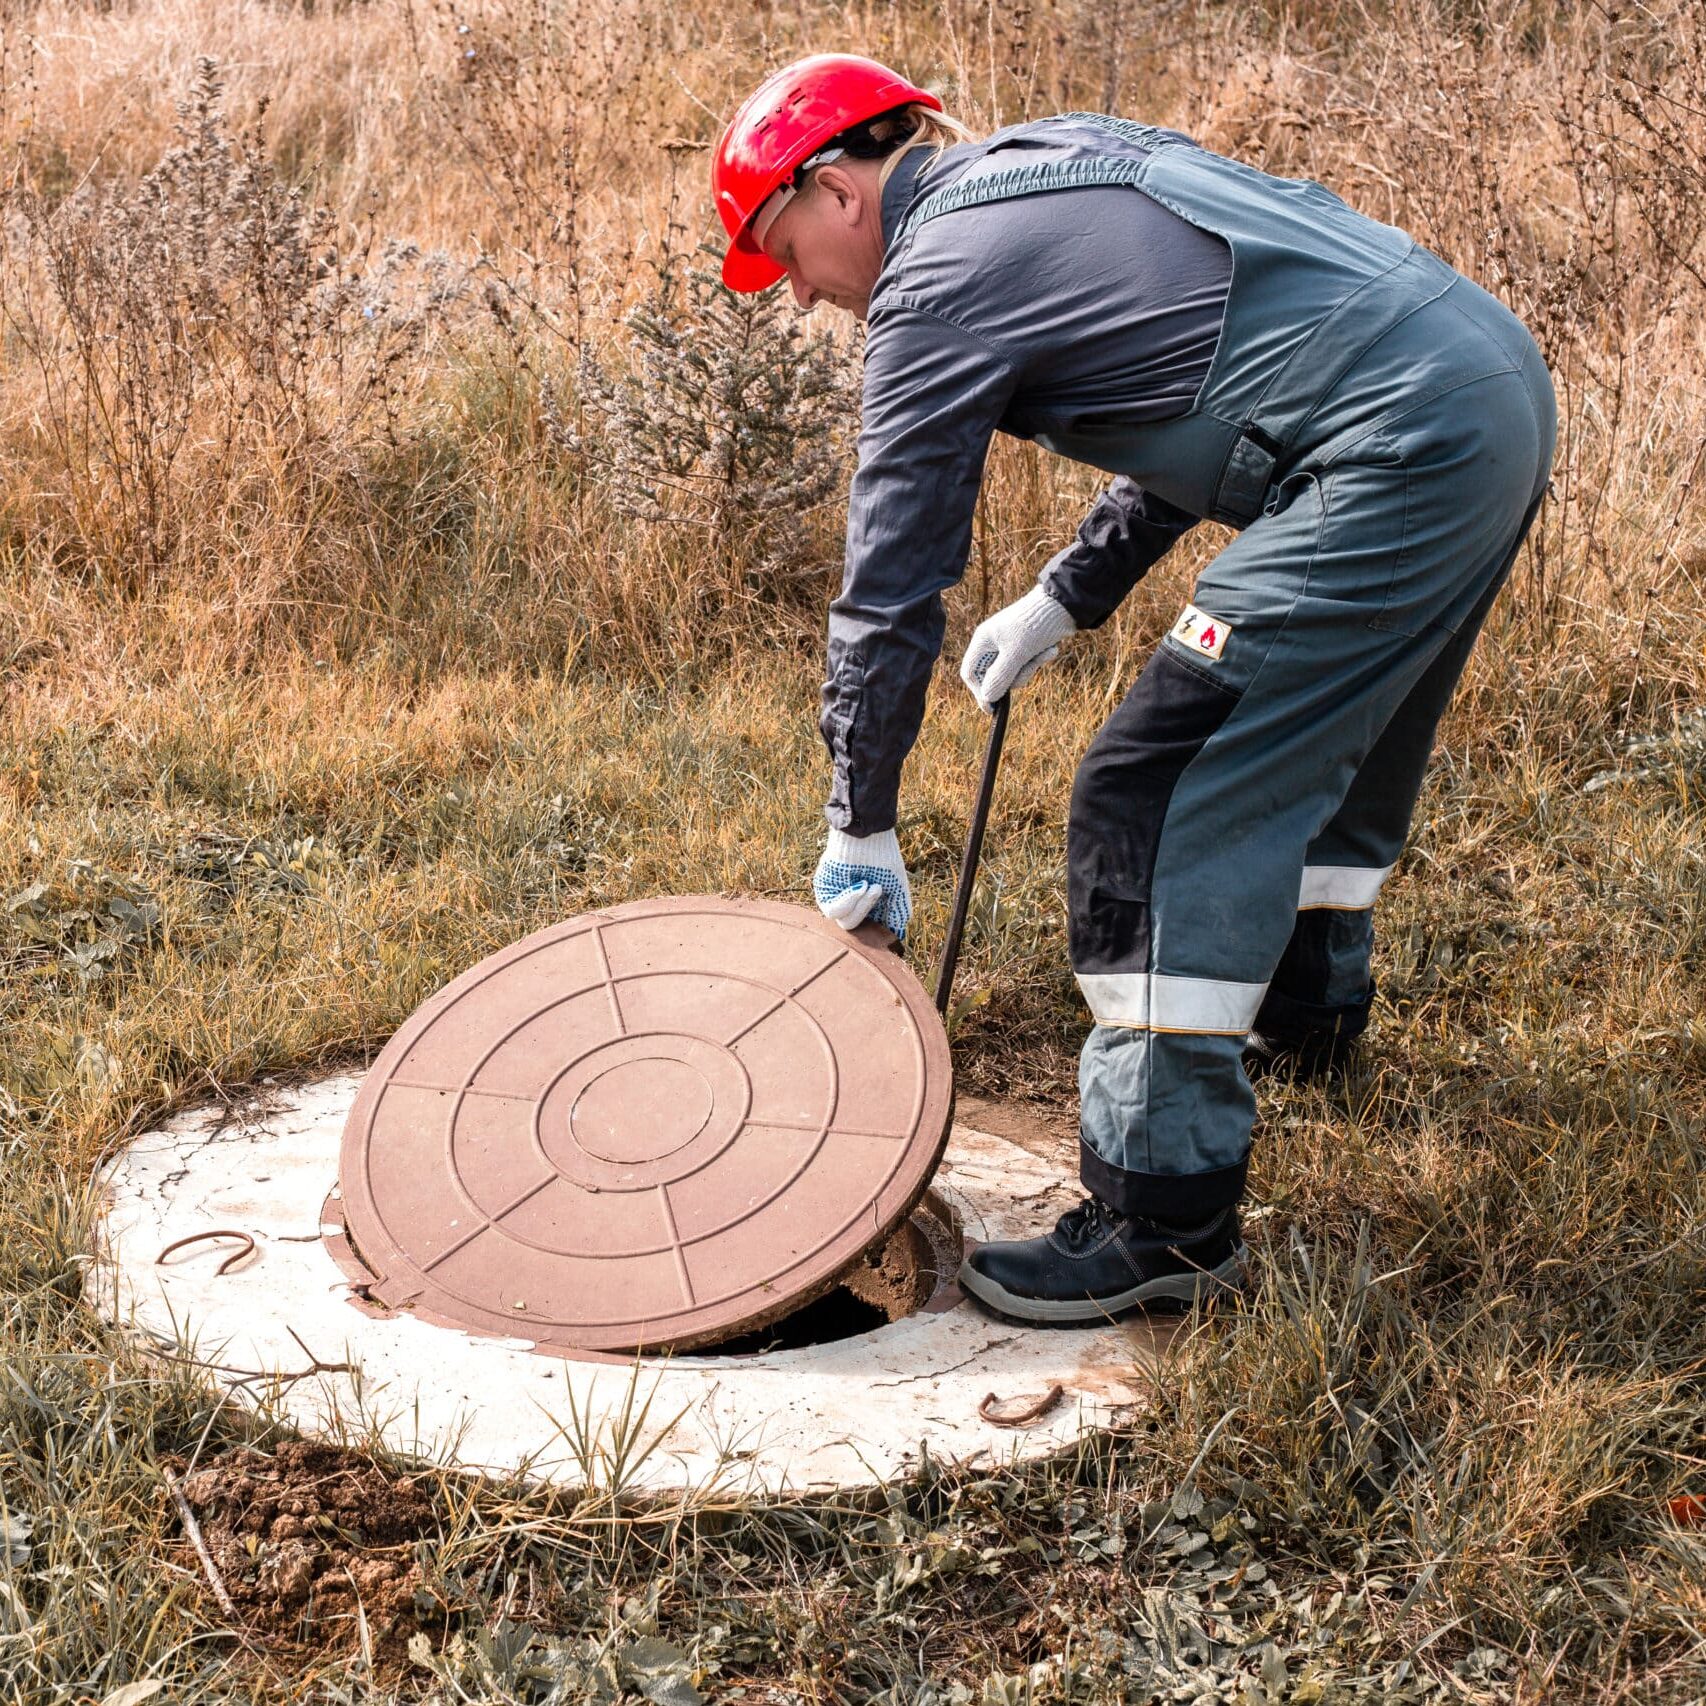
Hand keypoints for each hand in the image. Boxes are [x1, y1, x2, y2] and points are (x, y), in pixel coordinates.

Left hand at [813, 827, 911, 939]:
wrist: (868, 836)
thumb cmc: (883, 858)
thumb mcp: (896, 887)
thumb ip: (898, 912)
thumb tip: (899, 937)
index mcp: (867, 906)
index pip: (869, 930)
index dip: (879, 931)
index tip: (888, 924)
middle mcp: (851, 905)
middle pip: (857, 928)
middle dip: (869, 911)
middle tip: (878, 888)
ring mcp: (836, 899)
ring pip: (845, 923)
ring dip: (861, 906)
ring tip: (868, 884)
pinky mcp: (823, 891)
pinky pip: (832, 911)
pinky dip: (849, 901)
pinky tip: (859, 885)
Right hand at [959, 586, 1077, 713]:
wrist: (1062, 605)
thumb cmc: (1034, 626)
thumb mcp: (1016, 654)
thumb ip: (1000, 677)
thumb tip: (987, 698)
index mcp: (983, 641)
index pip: (971, 673)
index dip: (979, 691)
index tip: (992, 707)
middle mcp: (993, 644)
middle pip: (994, 676)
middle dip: (1014, 677)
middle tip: (1030, 668)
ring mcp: (1009, 646)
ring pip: (1013, 673)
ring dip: (1031, 667)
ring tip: (1045, 652)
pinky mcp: (1024, 647)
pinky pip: (1026, 664)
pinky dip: (1038, 659)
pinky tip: (1050, 649)